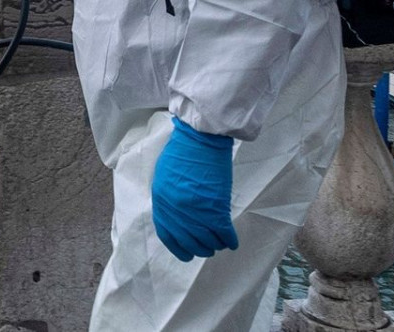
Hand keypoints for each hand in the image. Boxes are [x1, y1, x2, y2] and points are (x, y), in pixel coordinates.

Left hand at [151, 118, 238, 261]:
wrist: (198, 140)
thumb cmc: (180, 154)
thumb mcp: (163, 179)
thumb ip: (168, 201)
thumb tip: (177, 218)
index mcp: (162, 203)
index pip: (168, 235)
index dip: (178, 248)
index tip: (186, 253)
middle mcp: (177, 211)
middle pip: (189, 241)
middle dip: (199, 249)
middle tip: (207, 249)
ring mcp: (196, 210)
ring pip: (207, 240)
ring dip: (214, 245)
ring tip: (219, 243)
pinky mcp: (216, 206)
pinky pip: (223, 233)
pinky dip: (229, 240)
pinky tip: (232, 242)